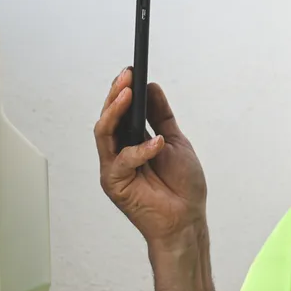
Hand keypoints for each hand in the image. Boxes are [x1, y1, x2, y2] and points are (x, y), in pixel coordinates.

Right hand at [94, 67, 207, 246]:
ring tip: (127, 94)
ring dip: (114, 111)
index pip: (119, 112)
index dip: (121, 91)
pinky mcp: (114, 183)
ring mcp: (114, 168)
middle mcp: (118, 153)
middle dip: (115, 95)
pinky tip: (157, 143)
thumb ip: (160, 115)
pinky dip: (139, 150)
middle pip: (107, 119)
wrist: (187, 218)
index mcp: (130, 142)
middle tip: (126, 78)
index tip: (130, 71)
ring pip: (103, 133)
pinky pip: (121, 160)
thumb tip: (150, 87)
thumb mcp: (174, 141)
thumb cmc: (181, 186)